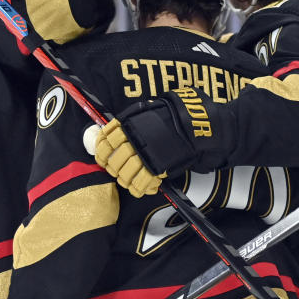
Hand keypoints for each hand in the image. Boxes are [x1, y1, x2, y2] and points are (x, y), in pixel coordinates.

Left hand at [95, 87, 235, 191]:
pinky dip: (139, 187)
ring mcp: (143, 153)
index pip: (105, 139)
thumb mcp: (150, 109)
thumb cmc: (176, 115)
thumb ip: (135, 118)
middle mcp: (133, 138)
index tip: (102, 157)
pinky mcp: (155, 166)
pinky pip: (141, 181)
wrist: (198, 125)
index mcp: (129, 123)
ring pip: (124, 172)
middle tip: (116, 171)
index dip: (101, 150)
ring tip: (128, 182)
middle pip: (113, 158)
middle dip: (113, 168)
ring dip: (125, 179)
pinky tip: (142, 189)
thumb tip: (118, 129)